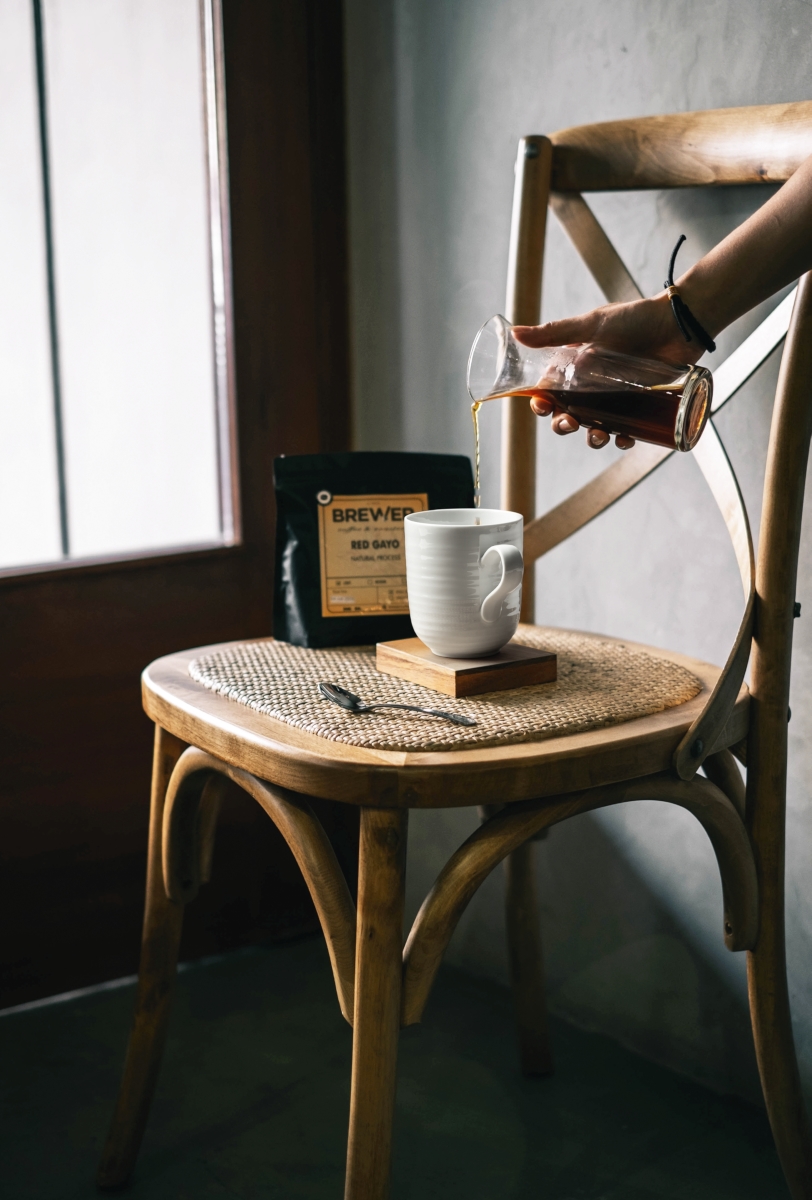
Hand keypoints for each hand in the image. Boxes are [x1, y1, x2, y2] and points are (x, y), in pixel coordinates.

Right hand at [514, 292, 699, 448]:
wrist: (679, 323)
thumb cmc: (635, 319)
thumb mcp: (590, 325)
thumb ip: (553, 333)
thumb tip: (515, 332)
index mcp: (576, 367)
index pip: (550, 392)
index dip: (543, 404)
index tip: (543, 406)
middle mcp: (593, 386)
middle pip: (569, 415)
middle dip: (564, 425)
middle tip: (569, 424)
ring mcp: (616, 398)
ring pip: (596, 427)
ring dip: (592, 438)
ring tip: (598, 436)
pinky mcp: (640, 407)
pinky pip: (627, 430)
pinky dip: (623, 439)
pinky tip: (624, 439)